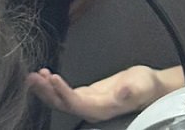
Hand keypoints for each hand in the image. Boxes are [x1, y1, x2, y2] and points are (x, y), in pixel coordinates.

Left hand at [27, 65, 167, 121]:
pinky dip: (53, 85)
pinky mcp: (87, 95)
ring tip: (33, 76)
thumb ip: (131, 90)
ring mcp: (88, 103)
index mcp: (103, 109)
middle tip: (33, 77)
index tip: (52, 78)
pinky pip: (65, 93)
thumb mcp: (142, 85)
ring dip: (46, 89)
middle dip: (47, 93)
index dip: (64, 93)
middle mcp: (92, 109)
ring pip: (62, 100)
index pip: (78, 104)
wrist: (151, 87)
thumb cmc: (148, 86)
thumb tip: (121, 93)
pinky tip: (45, 75)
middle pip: (64, 105)